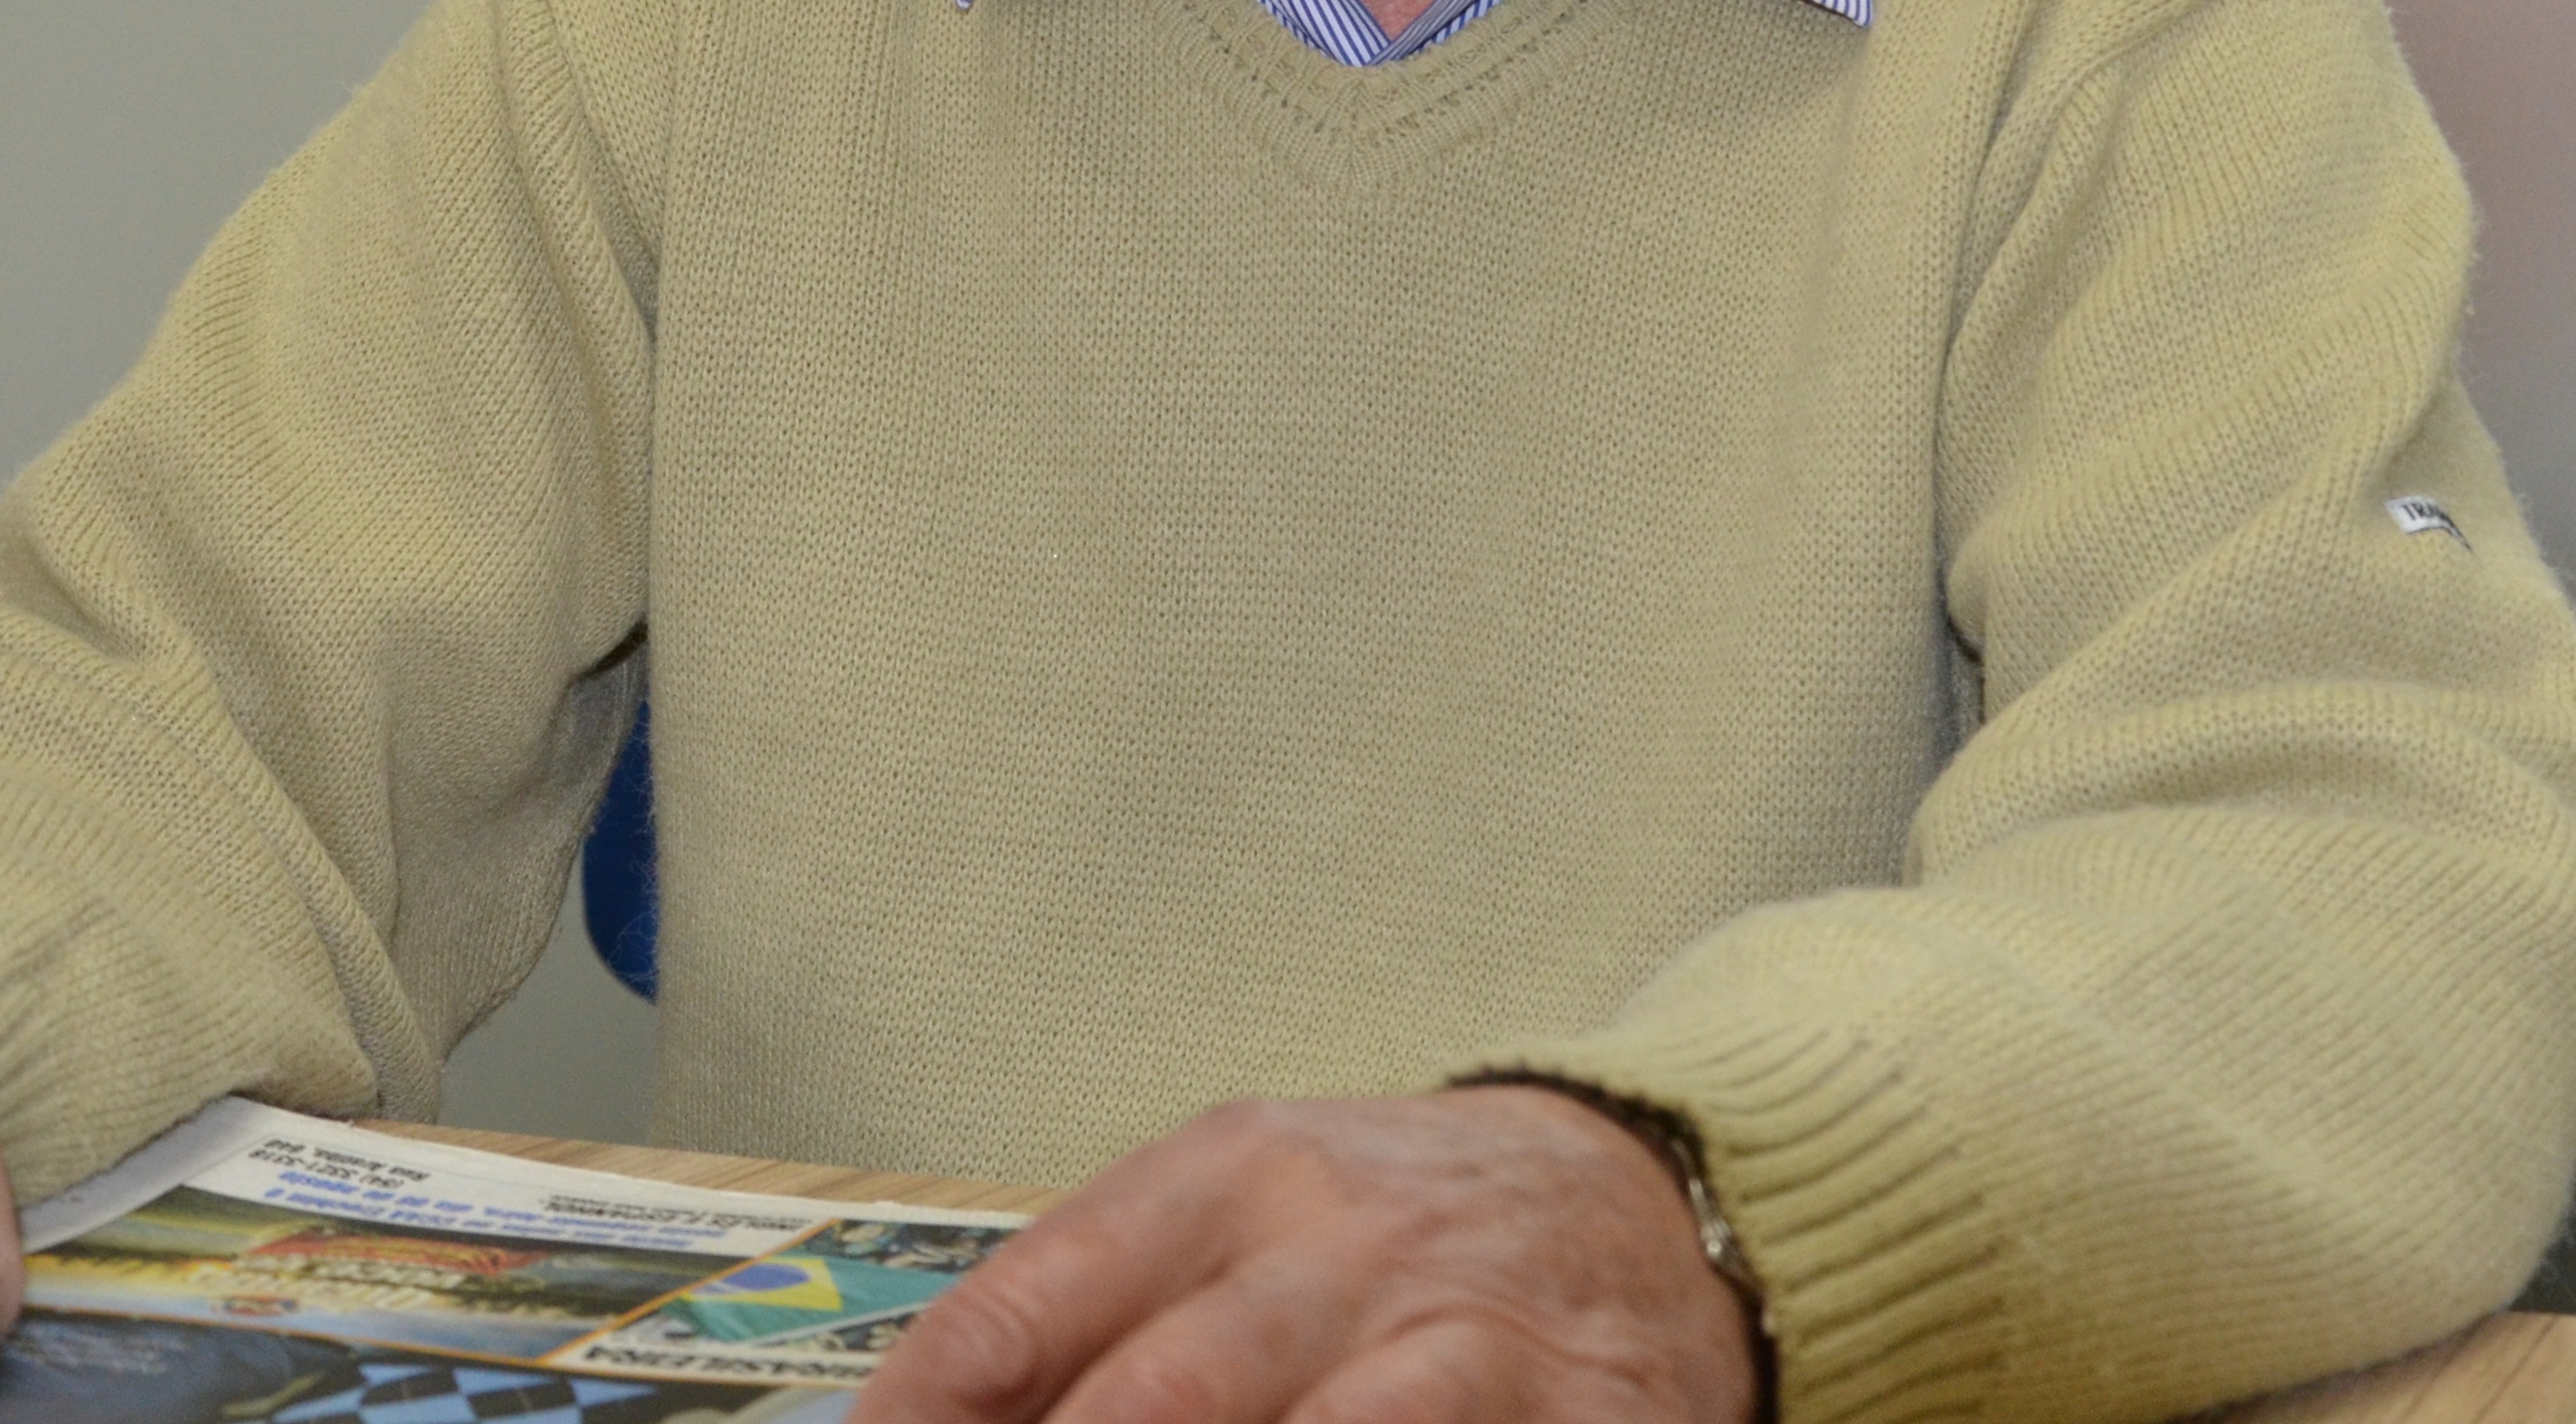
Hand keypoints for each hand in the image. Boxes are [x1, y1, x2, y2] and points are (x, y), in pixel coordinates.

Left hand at [858, 1090, 1750, 1423]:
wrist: (1647, 1188)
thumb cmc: (1401, 1227)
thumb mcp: (1252, 1210)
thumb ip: (1110, 1307)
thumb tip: (932, 1415)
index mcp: (1228, 1175)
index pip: (1030, 1303)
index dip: (928, 1411)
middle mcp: (1335, 1244)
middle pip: (1161, 1397)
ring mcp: (1458, 1337)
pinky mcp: (1575, 1417)